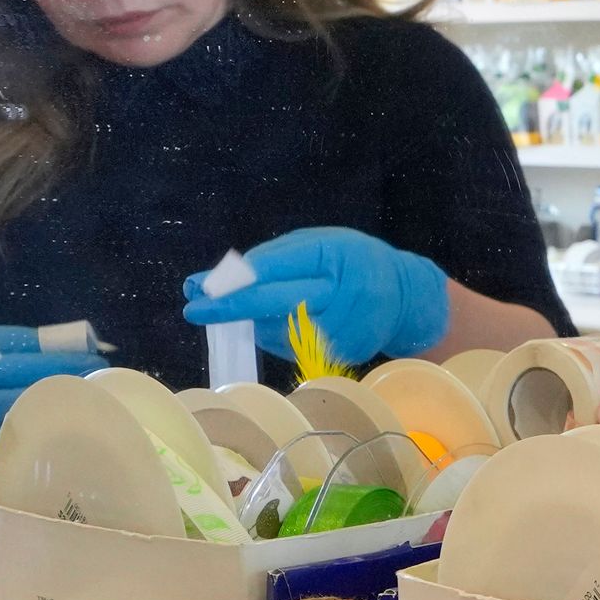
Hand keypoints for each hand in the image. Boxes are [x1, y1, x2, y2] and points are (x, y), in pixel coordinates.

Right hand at [0, 325, 105, 470]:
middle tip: (94, 378)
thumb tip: (72, 344)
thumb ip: (8, 347)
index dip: (55, 351)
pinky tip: (47, 425)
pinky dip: (22, 428)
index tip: (92, 355)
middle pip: (13, 375)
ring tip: (77, 400)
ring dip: (45, 404)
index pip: (13, 344)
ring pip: (7, 407)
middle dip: (58, 376)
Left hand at [183, 228, 449, 367]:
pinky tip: (286, 321)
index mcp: (334, 255)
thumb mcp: (317, 246)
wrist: (405, 297)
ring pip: (277, 329)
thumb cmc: (350, 262)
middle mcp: (341, 292)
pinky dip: (275, 334)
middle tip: (194, 310)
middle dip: (230, 306)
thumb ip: (271, 261)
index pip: (275, 268)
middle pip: (275, 302)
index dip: (235, 279)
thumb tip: (215, 281)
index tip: (199, 287)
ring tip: (258, 307)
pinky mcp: (342, 353)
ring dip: (253, 321)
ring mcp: (343, 327)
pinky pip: (291, 346)